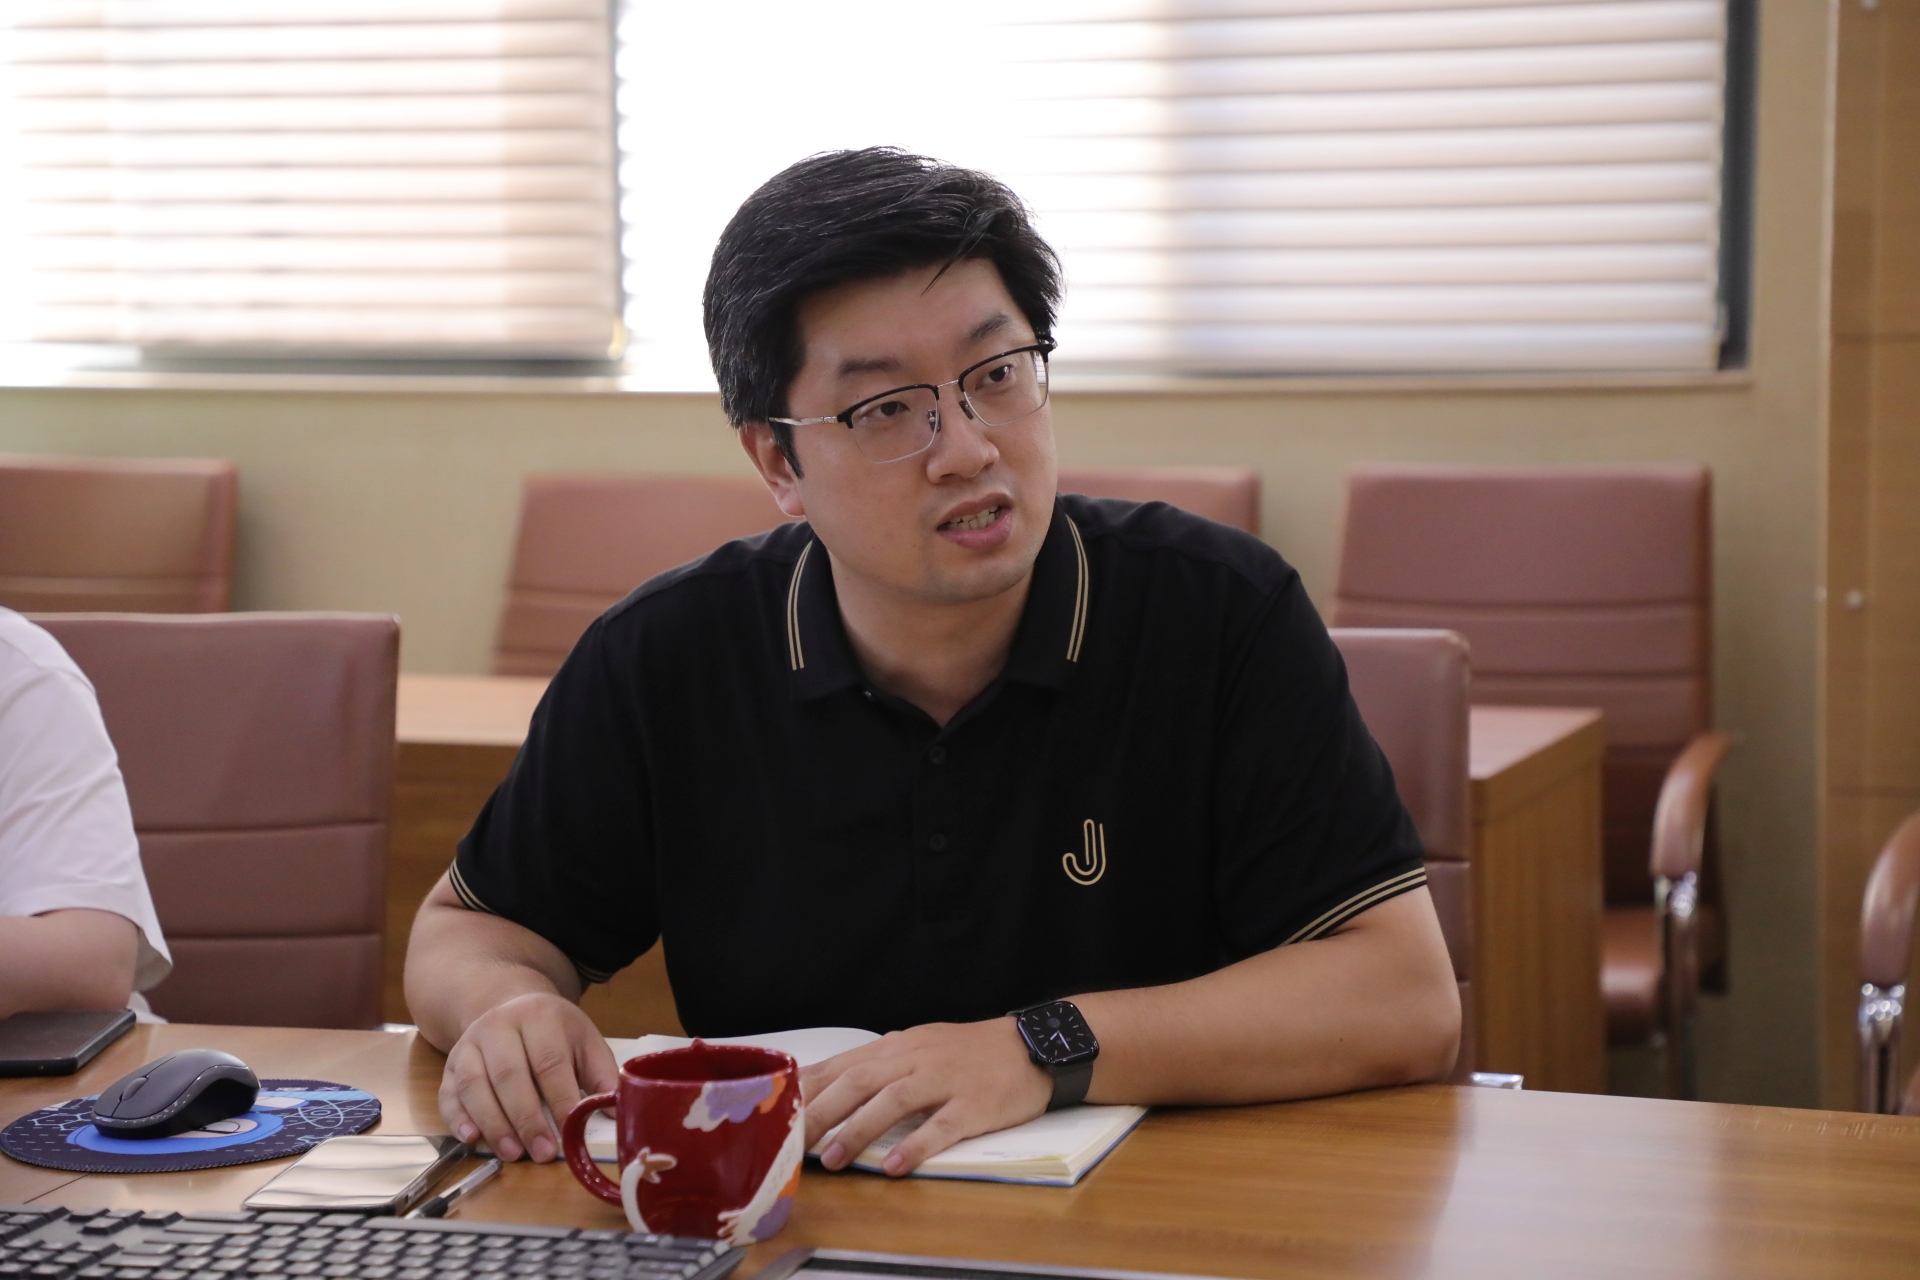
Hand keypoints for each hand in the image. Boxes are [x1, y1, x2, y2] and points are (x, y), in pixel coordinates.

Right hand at [438, 991, 617, 1162]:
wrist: (509, 1005)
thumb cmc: (553, 1032)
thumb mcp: (584, 1040)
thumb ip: (601, 1074)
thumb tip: (613, 1112)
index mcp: (540, 1016)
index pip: (549, 1061)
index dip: (559, 1099)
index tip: (569, 1131)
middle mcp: (499, 1026)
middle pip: (509, 1074)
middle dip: (527, 1119)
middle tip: (543, 1152)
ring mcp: (470, 1043)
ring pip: (474, 1085)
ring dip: (493, 1124)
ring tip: (513, 1154)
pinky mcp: (450, 1063)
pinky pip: (448, 1093)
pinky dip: (456, 1119)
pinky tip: (472, 1139)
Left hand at [802, 1018, 1051, 1175]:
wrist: (1031, 1046)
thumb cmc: (968, 1052)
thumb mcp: (917, 1047)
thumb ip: (876, 1066)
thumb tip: (824, 1085)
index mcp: (897, 1046)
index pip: (842, 1065)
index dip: (808, 1090)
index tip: (777, 1114)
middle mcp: (916, 1058)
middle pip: (859, 1081)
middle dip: (821, 1112)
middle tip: (792, 1143)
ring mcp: (946, 1079)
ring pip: (894, 1101)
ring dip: (859, 1130)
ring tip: (834, 1160)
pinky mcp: (974, 1103)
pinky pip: (942, 1125)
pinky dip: (916, 1145)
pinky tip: (894, 1166)